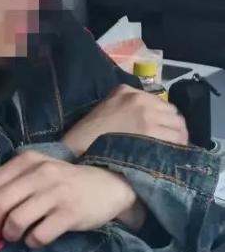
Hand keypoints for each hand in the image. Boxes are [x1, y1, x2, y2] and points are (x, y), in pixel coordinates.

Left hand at [0, 151, 136, 247]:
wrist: (108, 185)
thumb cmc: (64, 182)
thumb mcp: (37, 171)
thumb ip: (12, 183)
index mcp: (26, 161)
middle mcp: (39, 173)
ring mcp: (56, 193)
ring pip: (15, 221)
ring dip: (10, 235)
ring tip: (16, 236)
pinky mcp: (70, 214)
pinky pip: (38, 235)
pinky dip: (32, 242)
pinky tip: (35, 239)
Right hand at [62, 85, 187, 156]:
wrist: (74, 152)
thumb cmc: (84, 139)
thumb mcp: (102, 113)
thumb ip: (124, 112)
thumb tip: (149, 125)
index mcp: (125, 91)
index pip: (159, 103)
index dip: (163, 121)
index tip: (160, 134)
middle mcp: (139, 98)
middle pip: (172, 113)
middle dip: (172, 130)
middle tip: (166, 146)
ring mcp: (146, 114)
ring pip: (177, 126)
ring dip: (176, 140)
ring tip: (168, 155)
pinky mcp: (151, 132)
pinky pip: (176, 140)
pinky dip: (176, 150)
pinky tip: (168, 160)